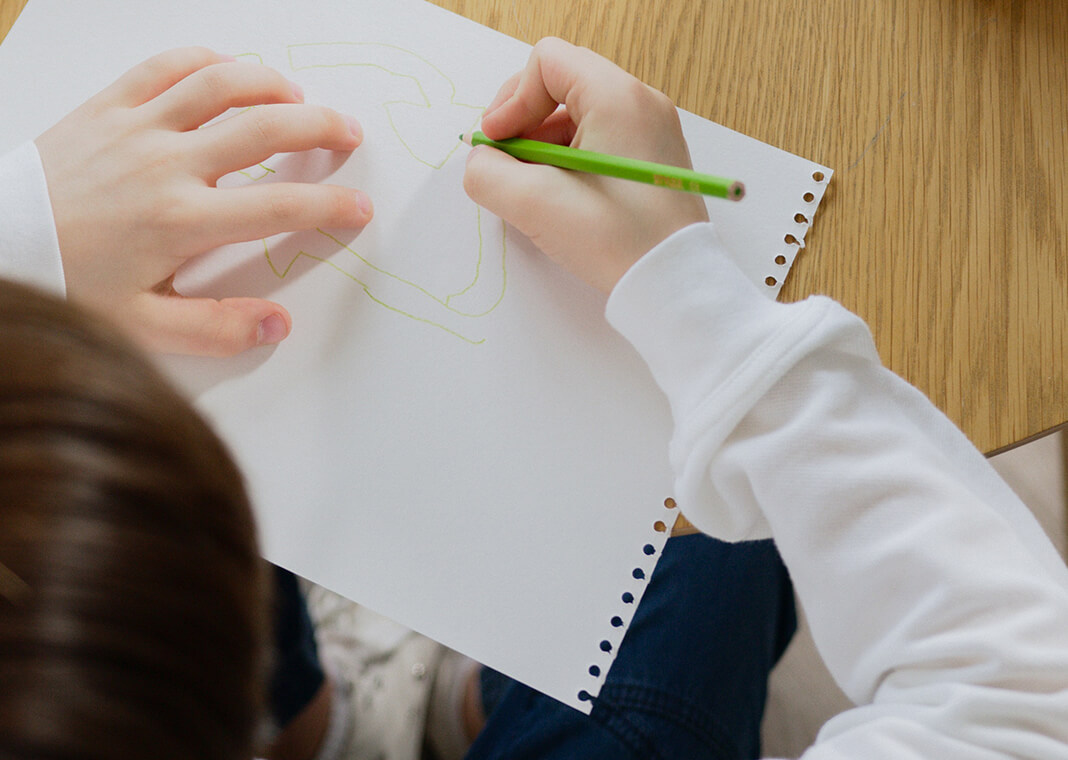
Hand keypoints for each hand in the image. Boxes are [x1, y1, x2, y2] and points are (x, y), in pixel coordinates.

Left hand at [35, 47, 372, 355]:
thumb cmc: (64, 283)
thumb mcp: (140, 325)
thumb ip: (215, 330)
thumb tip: (278, 325)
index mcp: (182, 222)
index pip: (280, 208)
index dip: (331, 206)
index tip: (358, 208)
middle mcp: (167, 165)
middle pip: (265, 130)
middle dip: (320, 128)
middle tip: (349, 133)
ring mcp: (137, 128)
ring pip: (221, 85)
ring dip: (271, 84)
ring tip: (299, 96)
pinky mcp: (108, 107)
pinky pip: (164, 66)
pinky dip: (205, 60)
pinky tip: (231, 68)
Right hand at [462, 38, 707, 293]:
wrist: (674, 283)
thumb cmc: (615, 240)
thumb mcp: (534, 204)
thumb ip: (487, 173)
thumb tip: (482, 162)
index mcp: (617, 98)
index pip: (547, 62)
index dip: (511, 99)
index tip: (497, 143)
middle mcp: (640, 103)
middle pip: (562, 84)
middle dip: (524, 121)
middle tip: (508, 163)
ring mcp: (652, 131)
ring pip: (579, 116)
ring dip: (544, 146)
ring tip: (534, 189)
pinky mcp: (653, 160)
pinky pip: (599, 141)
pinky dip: (570, 161)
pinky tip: (562, 199)